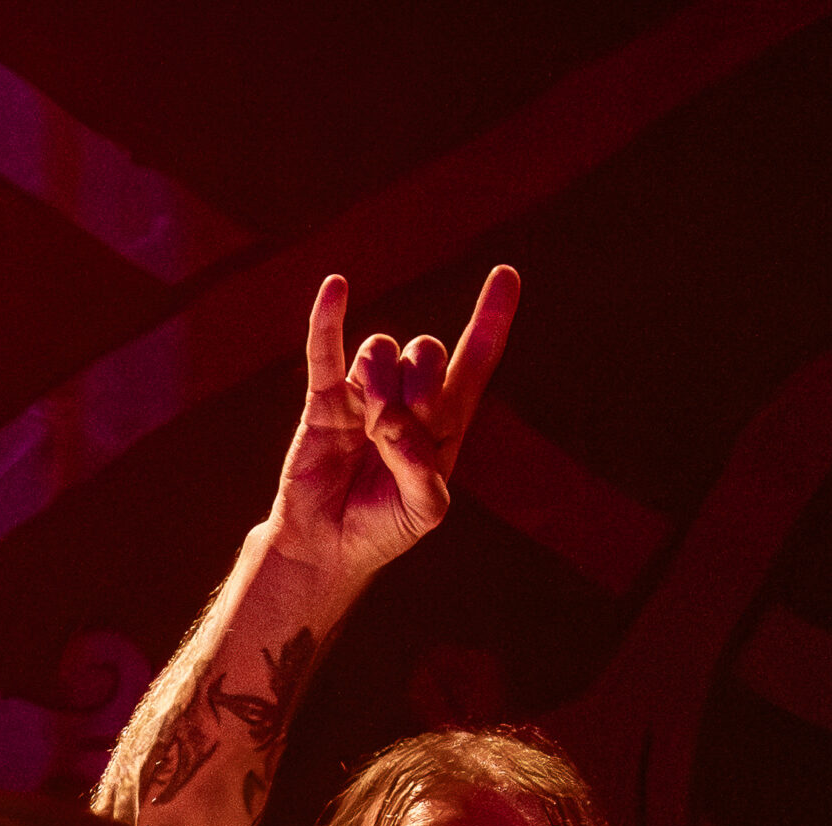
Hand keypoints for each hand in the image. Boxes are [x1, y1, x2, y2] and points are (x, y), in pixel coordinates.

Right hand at [264, 265, 519, 585]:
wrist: (328, 544)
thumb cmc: (382, 528)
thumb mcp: (424, 511)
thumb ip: (422, 472)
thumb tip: (393, 422)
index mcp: (445, 423)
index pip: (475, 361)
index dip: (491, 319)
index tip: (506, 275)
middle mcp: (409, 398)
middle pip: (428, 351)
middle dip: (421, 386)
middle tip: (399, 431)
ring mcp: (365, 392)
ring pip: (382, 349)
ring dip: (379, 385)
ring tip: (368, 429)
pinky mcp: (324, 398)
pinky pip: (326, 348)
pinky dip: (330, 318)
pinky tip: (338, 287)